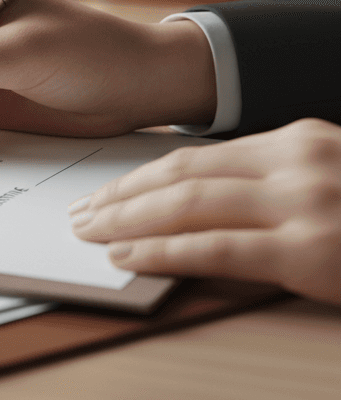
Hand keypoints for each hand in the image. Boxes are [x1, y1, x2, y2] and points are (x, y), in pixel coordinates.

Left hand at [70, 118, 340, 305]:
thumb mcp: (331, 179)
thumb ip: (277, 183)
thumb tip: (211, 202)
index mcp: (295, 142)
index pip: (199, 158)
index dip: (143, 176)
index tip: (109, 191)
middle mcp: (292, 162)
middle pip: (183, 174)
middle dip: (123, 194)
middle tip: (83, 210)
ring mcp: (301, 203)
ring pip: (187, 204)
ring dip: (127, 219)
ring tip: (90, 231)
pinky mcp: (309, 251)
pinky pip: (216, 249)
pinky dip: (163, 252)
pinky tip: (127, 256)